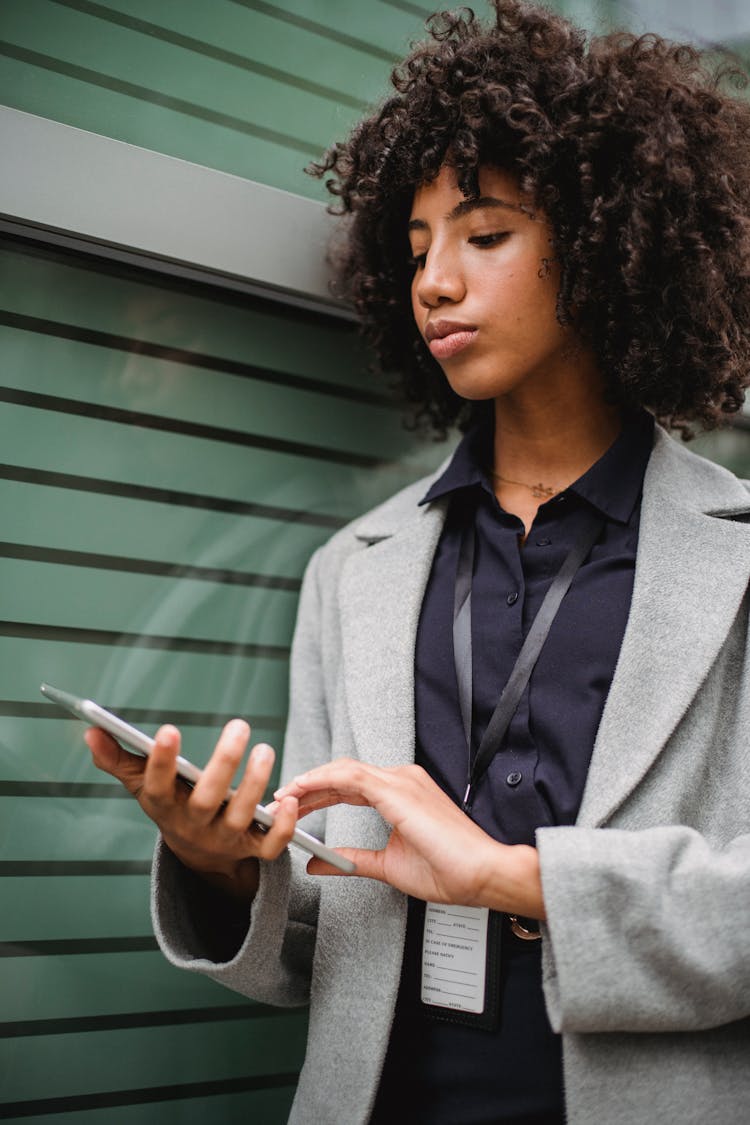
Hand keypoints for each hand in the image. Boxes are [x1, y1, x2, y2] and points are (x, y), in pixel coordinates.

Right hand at [85, 720, 299, 899]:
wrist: (196, 854)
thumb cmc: (171, 804)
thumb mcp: (141, 783)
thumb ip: (117, 758)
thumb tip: (90, 731)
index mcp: (164, 806)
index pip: (156, 786)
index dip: (160, 762)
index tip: (167, 730)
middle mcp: (194, 825)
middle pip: (207, 800)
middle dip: (223, 764)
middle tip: (239, 725)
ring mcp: (224, 838)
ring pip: (240, 817)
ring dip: (255, 784)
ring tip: (264, 749)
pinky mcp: (252, 848)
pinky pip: (270, 845)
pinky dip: (283, 828)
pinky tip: (290, 801)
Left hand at [275, 758, 544, 918]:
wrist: (482, 874)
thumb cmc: (449, 870)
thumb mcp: (387, 866)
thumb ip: (354, 861)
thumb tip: (319, 865)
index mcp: (401, 793)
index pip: (350, 785)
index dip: (319, 794)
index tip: (294, 807)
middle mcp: (401, 779)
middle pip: (342, 774)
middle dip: (308, 786)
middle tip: (279, 801)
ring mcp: (401, 780)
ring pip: (343, 769)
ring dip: (310, 780)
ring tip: (284, 795)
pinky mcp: (398, 789)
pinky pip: (350, 776)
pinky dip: (322, 780)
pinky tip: (302, 790)